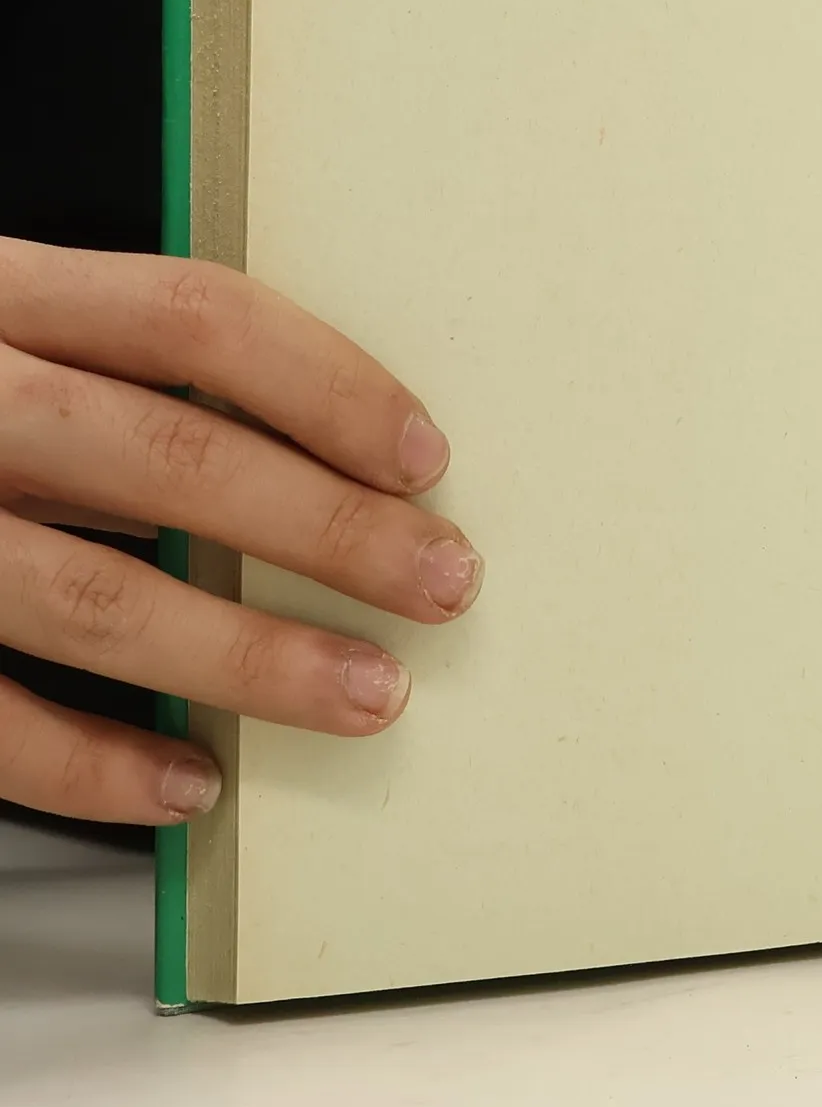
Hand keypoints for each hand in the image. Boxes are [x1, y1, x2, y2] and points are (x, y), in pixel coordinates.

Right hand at [0, 240, 481, 824]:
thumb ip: (98, 366)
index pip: (195, 320)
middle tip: (443, 582)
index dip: (330, 385)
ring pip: (93, 601)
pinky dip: (94, 767)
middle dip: (331, 532)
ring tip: (367, 692)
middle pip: (173, 461)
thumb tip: (297, 445)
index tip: (424, 456)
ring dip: (249, 658)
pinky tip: (190, 786)